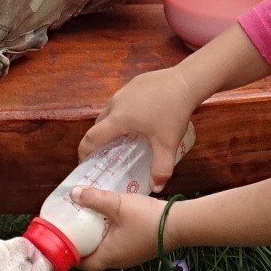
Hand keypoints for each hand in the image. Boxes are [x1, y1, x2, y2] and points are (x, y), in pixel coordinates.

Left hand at [71, 186, 169, 270]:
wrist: (181, 224)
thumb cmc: (147, 218)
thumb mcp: (117, 204)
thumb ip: (94, 198)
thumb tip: (73, 194)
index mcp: (109, 256)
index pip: (83, 264)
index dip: (70, 254)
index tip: (62, 240)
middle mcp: (119, 261)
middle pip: (94, 258)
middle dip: (82, 244)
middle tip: (73, 226)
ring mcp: (131, 256)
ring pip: (107, 251)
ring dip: (97, 239)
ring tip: (88, 220)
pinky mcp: (140, 249)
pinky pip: (119, 245)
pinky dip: (110, 235)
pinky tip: (110, 219)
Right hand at [79, 67, 198, 190]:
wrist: (186, 81)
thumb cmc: (173, 113)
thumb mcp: (167, 144)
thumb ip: (161, 168)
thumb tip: (157, 188)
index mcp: (118, 119)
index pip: (91, 138)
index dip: (84, 152)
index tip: (85, 162)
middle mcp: (115, 103)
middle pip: (98, 124)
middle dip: (98, 139)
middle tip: (107, 153)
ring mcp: (124, 90)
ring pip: (109, 111)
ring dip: (110, 124)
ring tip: (123, 136)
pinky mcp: (134, 83)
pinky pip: (121, 101)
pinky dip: (122, 112)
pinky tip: (140, 117)